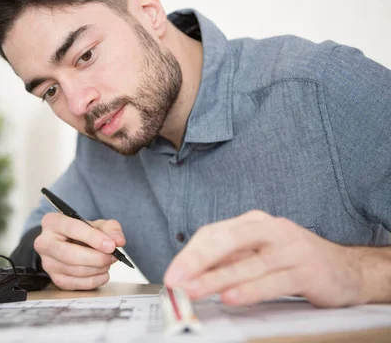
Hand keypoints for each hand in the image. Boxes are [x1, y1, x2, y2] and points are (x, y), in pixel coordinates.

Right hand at [34, 214, 125, 289]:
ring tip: (108, 262)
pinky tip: (103, 273)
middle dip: (96, 258)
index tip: (111, 245)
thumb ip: (110, 229)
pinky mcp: (54, 278)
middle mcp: (44, 242)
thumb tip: (118, 241)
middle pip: (70, 254)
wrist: (69, 244)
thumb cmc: (82, 232)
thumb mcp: (97, 224)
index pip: (72, 228)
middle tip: (113, 257)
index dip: (93, 238)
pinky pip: (75, 284)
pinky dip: (94, 281)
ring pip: (74, 270)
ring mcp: (47, 263)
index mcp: (52, 222)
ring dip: (97, 269)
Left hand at [163, 210, 365, 306]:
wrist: (347, 269)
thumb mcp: (259, 253)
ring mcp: (291, 248)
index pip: (214, 233)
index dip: (190, 254)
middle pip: (227, 240)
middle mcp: (271, 229)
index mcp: (254, 222)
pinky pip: (272, 281)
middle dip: (197, 260)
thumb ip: (230, 261)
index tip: (172, 274)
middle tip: (176, 280)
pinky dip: (249, 290)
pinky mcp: (307, 270)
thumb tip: (191, 277)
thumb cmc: (293, 261)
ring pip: (247, 263)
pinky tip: (230, 297)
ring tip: (193, 291)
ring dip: (216, 279)